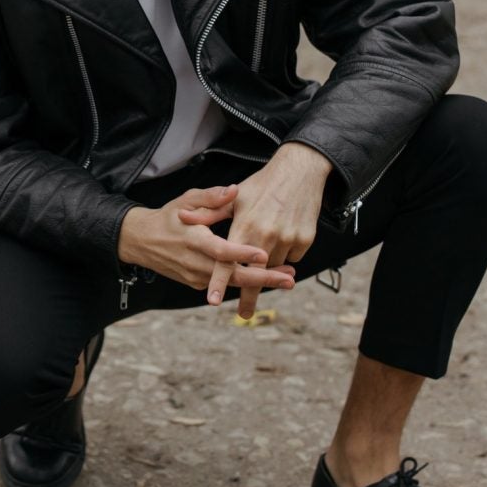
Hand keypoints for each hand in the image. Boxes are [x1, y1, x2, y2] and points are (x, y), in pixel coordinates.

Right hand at [118, 185, 296, 293]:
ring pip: (231, 284)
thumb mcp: (186, 200)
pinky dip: (245, 283)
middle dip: (262, 279)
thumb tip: (234, 190)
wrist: (141, 241)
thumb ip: (211, 197)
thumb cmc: (168, 217)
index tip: (264, 254)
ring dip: (259, 283)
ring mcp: (195, 276)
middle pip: (232, 276)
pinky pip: (224, 285)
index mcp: (193, 239)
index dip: (243, 253)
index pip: (221, 250)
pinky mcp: (195, 283)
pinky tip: (265, 278)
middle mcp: (194, 262)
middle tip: (289, 278)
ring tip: (286, 279)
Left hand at [179, 143, 331, 318]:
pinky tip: (281, 237)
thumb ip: (208, 211)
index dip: (220, 281)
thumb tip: (183, 219)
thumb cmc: (263, 184)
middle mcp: (266, 236)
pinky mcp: (304, 240)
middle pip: (255, 274)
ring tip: (265, 253)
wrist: (300, 171)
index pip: (228, 260)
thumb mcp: (235, 197)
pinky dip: (285, 254)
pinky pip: (291, 257)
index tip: (213, 300)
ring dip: (268, 268)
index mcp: (245, 226)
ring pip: (274, 265)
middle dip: (250, 297)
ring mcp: (287, 239)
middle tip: (244, 315)